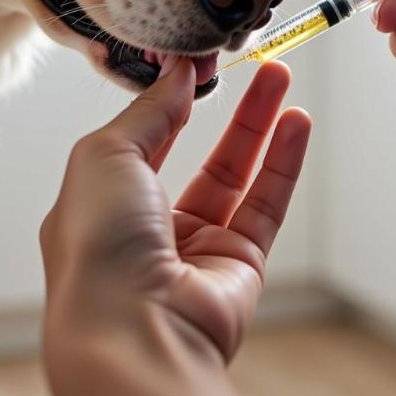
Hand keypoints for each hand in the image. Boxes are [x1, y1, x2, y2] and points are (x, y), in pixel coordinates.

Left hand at [40, 59, 310, 395]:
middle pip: (199, 154)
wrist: (134, 329)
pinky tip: (296, 122)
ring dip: (261, 126)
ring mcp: (197, 248)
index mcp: (105, 203)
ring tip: (280, 78)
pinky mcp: (239, 264)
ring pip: (238, 175)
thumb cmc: (99, 245)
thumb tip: (177, 74)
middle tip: (253, 67)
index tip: (199, 66)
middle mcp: (150, 227)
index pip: (145, 141)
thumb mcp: (107, 154)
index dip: (172, 101)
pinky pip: (266, 202)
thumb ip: (149, 110)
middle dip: (227, 109)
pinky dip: (284, 161)